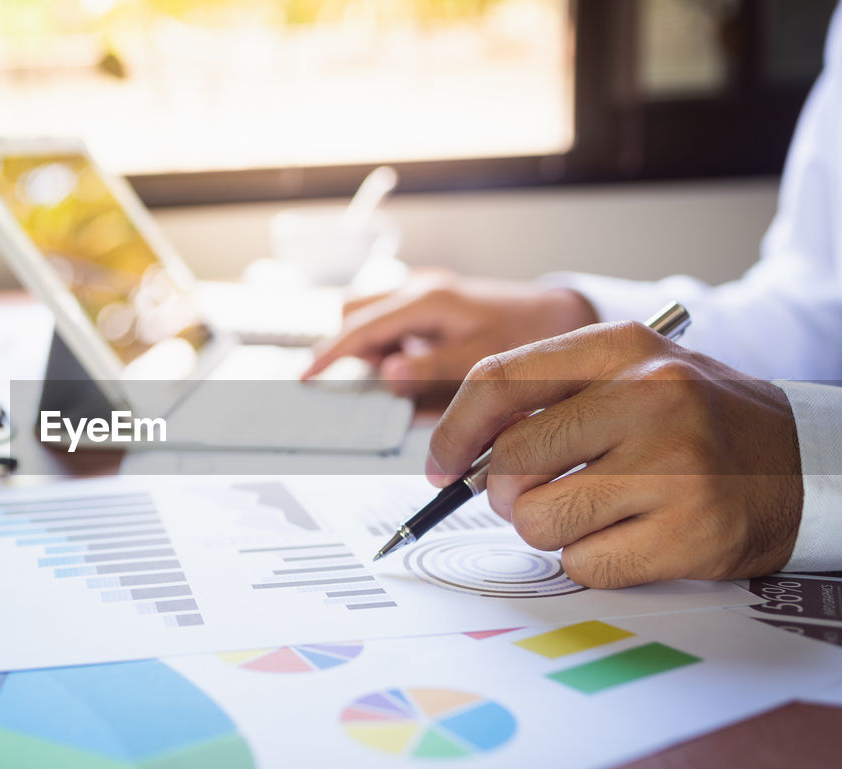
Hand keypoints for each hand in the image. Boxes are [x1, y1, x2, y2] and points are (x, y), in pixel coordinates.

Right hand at [300, 269, 597, 396]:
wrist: (560, 316)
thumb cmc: (528, 338)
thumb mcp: (480, 361)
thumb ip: (431, 371)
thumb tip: (386, 376)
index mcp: (428, 299)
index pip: (360, 328)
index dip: (329, 356)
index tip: (305, 380)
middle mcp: (420, 287)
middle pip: (355, 312)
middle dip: (352, 350)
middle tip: (375, 383)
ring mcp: (423, 290)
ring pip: (370, 316)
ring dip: (374, 349)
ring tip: (408, 375)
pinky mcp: (430, 300)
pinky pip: (392, 321)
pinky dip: (392, 346)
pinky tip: (420, 365)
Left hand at [426, 321, 802, 587]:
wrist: (804, 464)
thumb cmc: (697, 423)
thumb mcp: (628, 376)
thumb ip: (547, 399)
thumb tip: (456, 451)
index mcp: (622, 348)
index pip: (498, 381)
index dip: (452, 431)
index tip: (440, 463)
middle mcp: (650, 398)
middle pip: (509, 460)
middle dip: (502, 491)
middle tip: (529, 495)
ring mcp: (674, 467)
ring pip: (536, 520)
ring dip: (547, 529)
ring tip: (594, 512)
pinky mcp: (689, 533)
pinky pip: (581, 565)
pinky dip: (591, 561)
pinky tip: (631, 537)